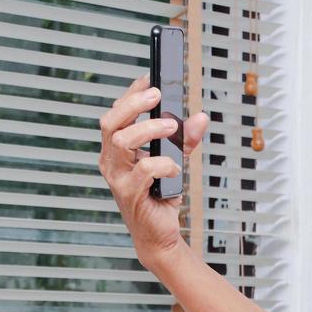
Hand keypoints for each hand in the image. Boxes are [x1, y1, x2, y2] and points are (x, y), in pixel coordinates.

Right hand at [97, 75, 209, 268]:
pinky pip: (143, 169)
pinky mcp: (129, 193)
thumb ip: (186, 139)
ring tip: (172, 128)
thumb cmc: (161, 195)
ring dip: (149, 129)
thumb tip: (201, 117)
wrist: (158, 234)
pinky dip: (163, 163)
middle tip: (157, 95)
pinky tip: (176, 168)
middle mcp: (111, 159)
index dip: (132, 92)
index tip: (151, 77)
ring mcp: (117, 177)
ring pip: (122, 141)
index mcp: (117, 147)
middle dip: (134, 103)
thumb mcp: (177, 160)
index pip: (117, 112)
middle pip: (111, 121)